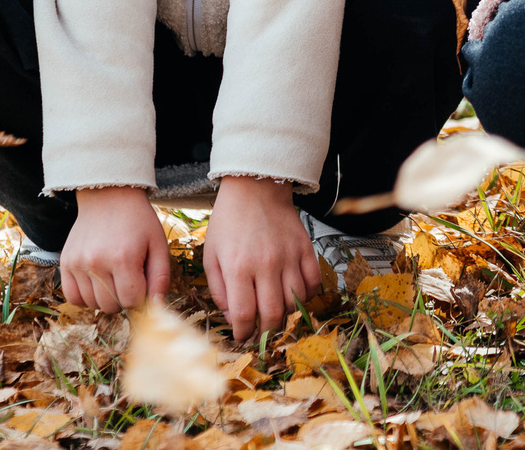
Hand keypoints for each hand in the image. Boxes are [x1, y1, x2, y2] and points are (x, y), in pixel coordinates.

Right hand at [60, 187, 170, 312]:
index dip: (141, 296)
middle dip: (124, 299)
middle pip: (111, 306)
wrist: (109, 196)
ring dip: (105, 298)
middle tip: (129, 279)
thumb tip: (154, 306)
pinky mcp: (65, 263)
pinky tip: (96, 283)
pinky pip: (72, 297)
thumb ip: (160, 277)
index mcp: (124, 258)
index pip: (131, 302)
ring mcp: (78, 264)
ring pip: (92, 304)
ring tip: (113, 277)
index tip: (143, 283)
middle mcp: (97, 263)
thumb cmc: (138, 221)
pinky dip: (85, 297)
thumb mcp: (158, 244)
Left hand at [203, 177, 324, 340]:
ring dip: (285, 315)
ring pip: (295, 301)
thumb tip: (232, 316)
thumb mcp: (211, 255)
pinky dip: (307, 295)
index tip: (241, 336)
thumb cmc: (229, 221)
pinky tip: (295, 295)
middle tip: (260, 333)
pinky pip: (313, 282)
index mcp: (238, 267)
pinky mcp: (305, 248)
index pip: (244, 314)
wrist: (256, 187)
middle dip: (266, 332)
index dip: (243, 332)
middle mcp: (266, 264)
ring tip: (275, 314)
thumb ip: (219, 290)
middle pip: (273, 314)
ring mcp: (289, 256)